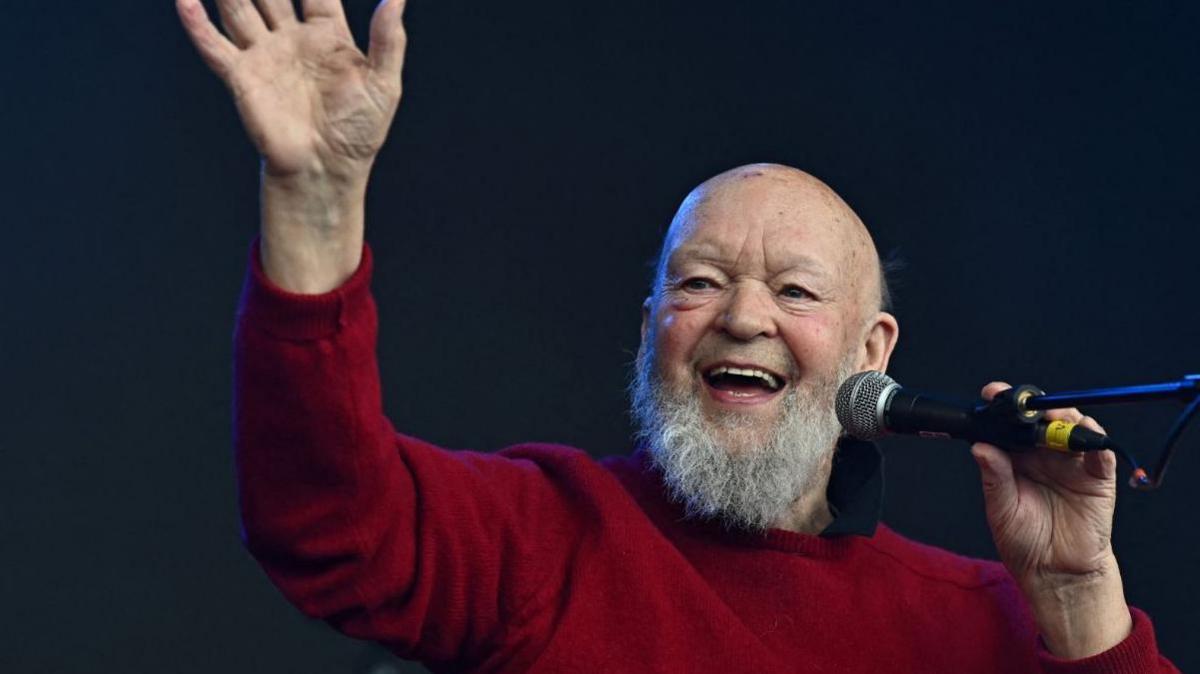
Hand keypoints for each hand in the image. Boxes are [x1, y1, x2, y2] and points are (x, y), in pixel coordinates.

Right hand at [176, 0, 406, 183]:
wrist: (328, 169)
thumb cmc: (358, 131)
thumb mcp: (384, 83)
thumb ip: (389, 39)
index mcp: (327, 34)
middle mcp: (291, 38)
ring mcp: (264, 56)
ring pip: (239, 7)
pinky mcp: (242, 78)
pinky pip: (215, 47)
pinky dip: (196, 24)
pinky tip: (185, 1)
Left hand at [971, 381, 1131, 657]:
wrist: (1054, 572)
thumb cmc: (1023, 540)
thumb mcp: (1001, 509)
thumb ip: (995, 477)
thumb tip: (980, 448)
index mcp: (1016, 457)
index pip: (1010, 424)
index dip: (1003, 405)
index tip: (993, 393)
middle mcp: (1044, 455)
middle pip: (1044, 419)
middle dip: (1038, 406)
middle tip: (1029, 404)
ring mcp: (1072, 464)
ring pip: (1073, 429)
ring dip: (1068, 418)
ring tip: (1058, 417)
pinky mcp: (1097, 479)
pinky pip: (1100, 455)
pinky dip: (1097, 443)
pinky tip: (1088, 437)